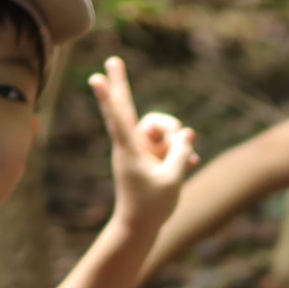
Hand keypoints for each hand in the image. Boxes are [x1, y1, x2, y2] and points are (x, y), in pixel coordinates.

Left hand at [92, 56, 197, 218]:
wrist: (139, 228)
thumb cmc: (151, 207)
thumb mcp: (172, 180)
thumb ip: (181, 153)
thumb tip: (187, 133)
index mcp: (129, 151)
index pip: (119, 118)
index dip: (109, 97)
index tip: (96, 77)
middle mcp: (132, 145)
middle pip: (133, 110)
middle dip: (122, 85)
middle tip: (112, 59)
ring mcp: (141, 149)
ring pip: (162, 128)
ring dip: (176, 140)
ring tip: (184, 160)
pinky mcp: (150, 157)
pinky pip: (169, 144)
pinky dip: (180, 153)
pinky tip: (192, 164)